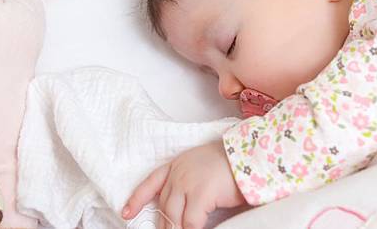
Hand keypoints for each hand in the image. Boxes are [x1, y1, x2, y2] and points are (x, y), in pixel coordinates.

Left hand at [121, 140, 246, 228]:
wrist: (250, 154)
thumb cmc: (233, 162)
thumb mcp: (204, 166)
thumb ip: (191, 183)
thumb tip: (186, 208)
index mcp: (178, 164)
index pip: (151, 182)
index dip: (137, 199)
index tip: (126, 213)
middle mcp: (179, 173)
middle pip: (164, 207)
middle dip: (164, 226)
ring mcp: (188, 184)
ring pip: (174, 218)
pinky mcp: (201, 195)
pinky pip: (192, 223)